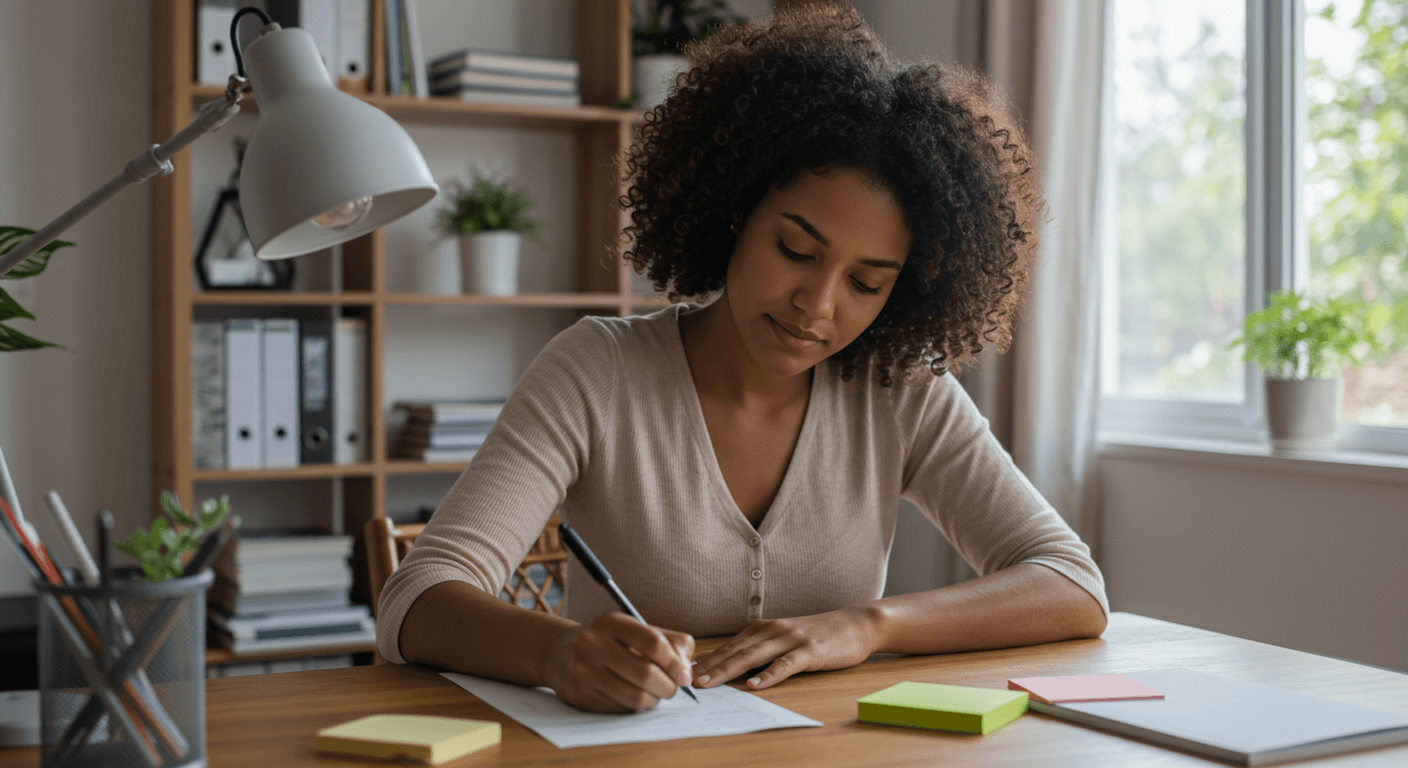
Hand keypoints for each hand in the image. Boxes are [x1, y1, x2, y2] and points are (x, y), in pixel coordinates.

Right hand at [543, 611, 695, 712]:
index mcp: (611, 622)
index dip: (675, 662)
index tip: (684, 674)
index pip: (654, 643)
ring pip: (634, 696)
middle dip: (668, 687)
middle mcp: (593, 643)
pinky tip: (634, 698)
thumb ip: (668, 642)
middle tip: (672, 689)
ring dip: (654, 700)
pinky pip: (620, 709)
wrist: (558, 653)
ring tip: (655, 694)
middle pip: (646, 673)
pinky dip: (635, 707)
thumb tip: (687, 671)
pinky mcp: (579, 695)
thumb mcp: (633, 630)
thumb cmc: (608, 641)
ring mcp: (583, 670)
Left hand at [692, 606, 883, 690]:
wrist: (855, 624)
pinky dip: (769, 675)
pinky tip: (755, 684)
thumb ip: (758, 648)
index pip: (729, 645)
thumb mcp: (783, 637)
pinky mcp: (810, 651)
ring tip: (709, 682)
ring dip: (728, 669)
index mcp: (763, 628)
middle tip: (685, 678)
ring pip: (754, 656)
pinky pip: (786, 664)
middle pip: (735, 650)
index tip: (683, 670)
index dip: (706, 659)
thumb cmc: (818, 634)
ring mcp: (791, 639)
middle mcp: (773, 630)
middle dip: (709, 666)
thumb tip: (728, 663)